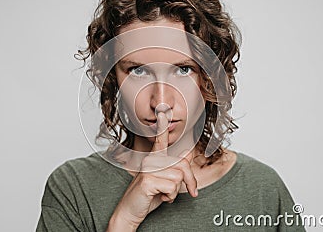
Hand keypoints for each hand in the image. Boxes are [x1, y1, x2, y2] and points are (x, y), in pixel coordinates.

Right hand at [107, 112, 197, 229]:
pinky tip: (160, 197)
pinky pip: (172, 186)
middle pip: (182, 164)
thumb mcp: (164, 180)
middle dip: (191, 181)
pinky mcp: (147, 179)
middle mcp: (150, 160)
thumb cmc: (148, 195)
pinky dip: (170, 196)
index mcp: (154, 159)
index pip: (160, 140)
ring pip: (179, 177)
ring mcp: (148, 169)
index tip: (163, 111)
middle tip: (192, 192)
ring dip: (176, 191)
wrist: (130, 211)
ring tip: (164, 193)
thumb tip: (187, 152)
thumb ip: (174, 166)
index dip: (163, 126)